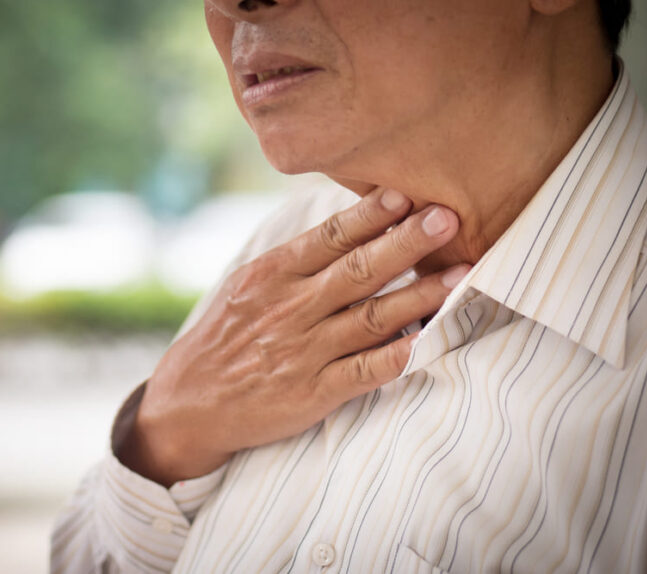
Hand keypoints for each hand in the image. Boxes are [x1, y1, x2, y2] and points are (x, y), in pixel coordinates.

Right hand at [117, 187, 465, 485]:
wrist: (187, 403)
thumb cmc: (223, 338)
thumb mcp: (244, 288)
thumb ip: (292, 263)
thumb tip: (346, 229)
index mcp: (271, 276)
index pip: (328, 238)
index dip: (370, 215)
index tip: (405, 194)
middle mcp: (290, 309)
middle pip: (357, 270)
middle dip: (405, 243)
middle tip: (446, 218)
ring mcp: (303, 352)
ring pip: (371, 317)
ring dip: (419, 295)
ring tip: (459, 274)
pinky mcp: (313, 392)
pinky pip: (365, 371)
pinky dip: (399, 356)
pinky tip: (430, 340)